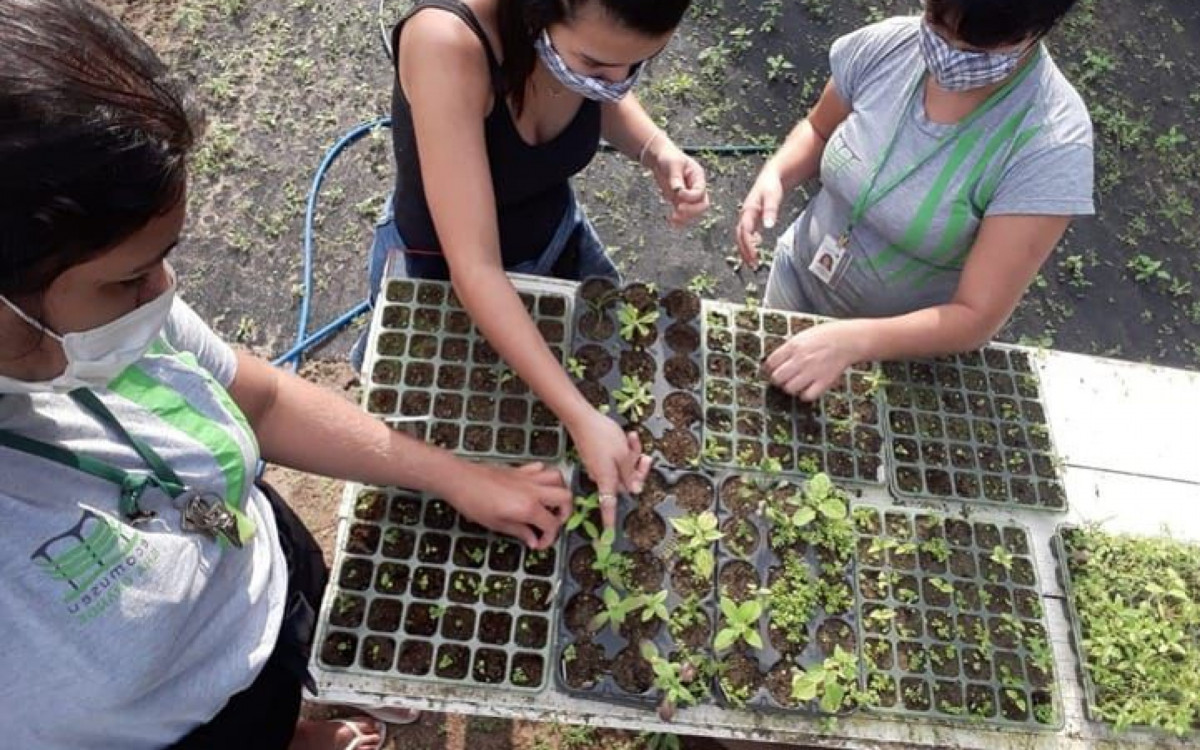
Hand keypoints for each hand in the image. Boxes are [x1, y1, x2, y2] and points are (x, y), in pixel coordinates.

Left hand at [443, 461, 570, 548]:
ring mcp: (528, 477)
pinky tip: (536, 488)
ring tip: (550, 504)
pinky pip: (542, 469)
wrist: (460, 479)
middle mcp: (533, 490)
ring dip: (559, 491)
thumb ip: (520, 532)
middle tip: (553, 523)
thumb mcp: (496, 524)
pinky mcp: (521, 469)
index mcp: (528, 507)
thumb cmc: (474, 503)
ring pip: (558, 478)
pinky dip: (545, 477)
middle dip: (565, 513)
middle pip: (565, 497)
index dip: (549, 538)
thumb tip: (533, 540)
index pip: (552, 524)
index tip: (539, 543)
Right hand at [567, 409, 651, 530]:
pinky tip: (626, 437)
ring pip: (623, 467)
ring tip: (632, 439)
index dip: (609, 522)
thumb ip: (631, 473)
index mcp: (607, 479)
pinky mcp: (597, 458)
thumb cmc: (603, 436)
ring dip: (632, 455)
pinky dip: (623, 450)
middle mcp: (601, 476)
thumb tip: (635, 490)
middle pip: (625, 482)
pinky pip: (616, 459)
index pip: (609, 506)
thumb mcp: (623, 454)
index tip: (608, 537)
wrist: (582, 419)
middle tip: (645, 457)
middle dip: (638, 469)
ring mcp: (598, 467)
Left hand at [649, 141, 709, 226]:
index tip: (677, 193)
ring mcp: (688, 196)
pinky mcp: (679, 200)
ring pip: (694, 212)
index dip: (690, 196)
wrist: (659, 158)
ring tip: (672, 218)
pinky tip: (671, 223)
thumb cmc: (668, 157)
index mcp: (698, 177)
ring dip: (685, 218)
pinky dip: (680, 220)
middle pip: (702, 205)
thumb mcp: (672, 164)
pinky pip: (684, 214)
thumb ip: (676, 178)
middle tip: (678, 209)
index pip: (700, 192)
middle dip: (692, 210)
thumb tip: (678, 191)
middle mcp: (696, 187)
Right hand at [737, 165, 784, 269]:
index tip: (755, 256)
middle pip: (740, 237)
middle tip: (753, 265)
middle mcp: (745, 215)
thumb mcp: (773, 195)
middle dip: (745, 251)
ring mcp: (747, 217)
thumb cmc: (771, 185)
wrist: (771, 175)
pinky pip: (746, 233)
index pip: (745, 232)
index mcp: (748, 210)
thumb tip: (768, 226)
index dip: (748, 245)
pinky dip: (748, 242)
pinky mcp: (751, 218)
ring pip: (741, 236)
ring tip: (753, 262)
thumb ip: (771, 210)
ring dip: (745, 249)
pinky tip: (757, 247)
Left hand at [763, 320, 864, 400]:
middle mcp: (801, 359)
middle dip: (777, 380)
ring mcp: (812, 371)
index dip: (768, 369)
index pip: (770, 363)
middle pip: (777, 378)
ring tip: (795, 384)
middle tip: (783, 379)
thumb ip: (788, 348)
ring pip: (789, 389)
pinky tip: (807, 389)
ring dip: (790, 388)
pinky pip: (807, 396)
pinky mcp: (824, 382)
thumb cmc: (826, 336)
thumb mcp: (802, 336)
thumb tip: (773, 362)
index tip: (771, 371)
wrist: (849, 339)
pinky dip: (805, 395)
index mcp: (793, 346)